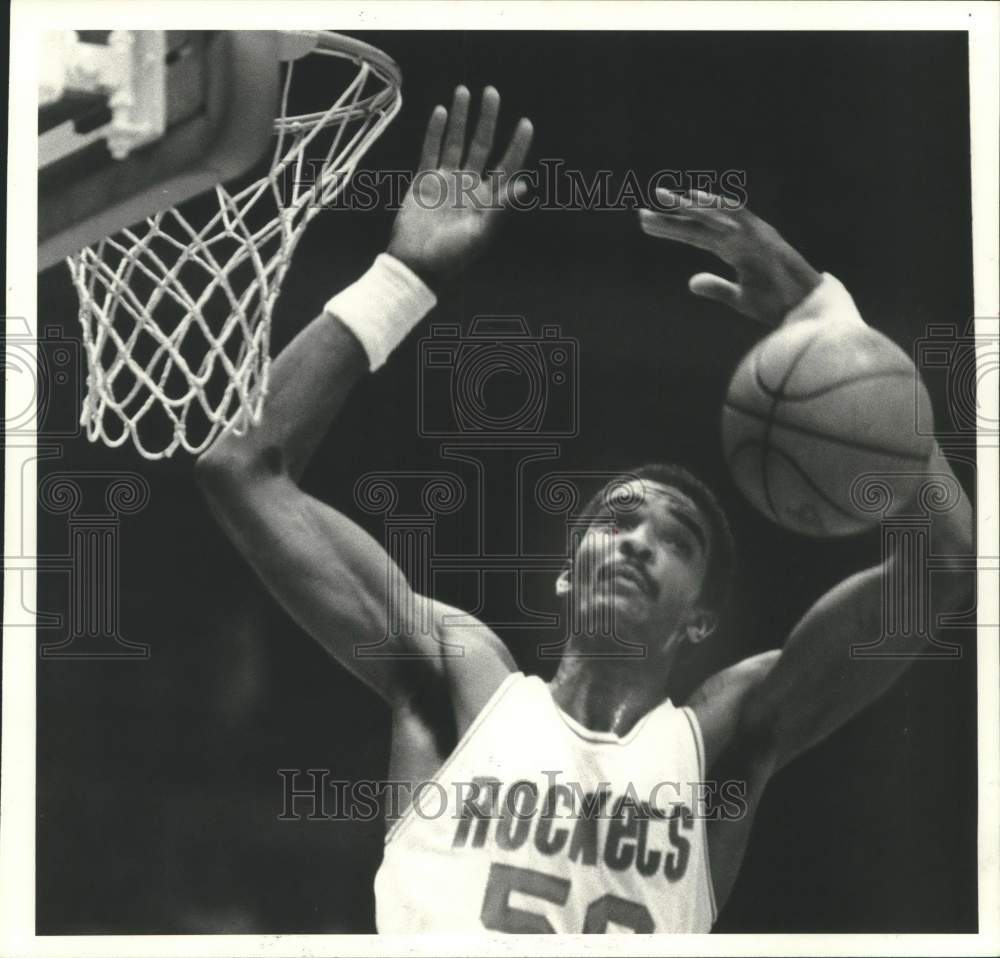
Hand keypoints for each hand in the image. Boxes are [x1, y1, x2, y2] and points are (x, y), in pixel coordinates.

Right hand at [387, 86, 532, 288]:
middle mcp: (469, 187)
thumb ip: (499, 207)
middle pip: (481, 146)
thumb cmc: (451, 256)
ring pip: (456, 142)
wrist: (415, 265)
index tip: (525, 122)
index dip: (517, 146)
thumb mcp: (480, 233)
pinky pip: (431, 151)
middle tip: (491, 91)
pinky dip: (435, 132)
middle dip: (487, 119)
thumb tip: (524, 185)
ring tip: (464, 90)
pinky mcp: (424, 182)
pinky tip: (441, 112)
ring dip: (461, 118)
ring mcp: (446, 182)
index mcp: (486, 201)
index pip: (506, 167)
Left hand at [639, 188, 822, 326]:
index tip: (645, 223)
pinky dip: (719, 207)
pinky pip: (739, 216)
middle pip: (699, 224)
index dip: (670, 229)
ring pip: (716, 214)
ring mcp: (752, 234)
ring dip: (690, 206)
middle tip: (642, 211)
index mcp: (733, 250)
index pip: (695, 236)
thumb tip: (690, 282)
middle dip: (672, 217)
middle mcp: (740, 237)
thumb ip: (716, 287)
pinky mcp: (764, 236)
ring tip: (664, 199)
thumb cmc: (778, 304)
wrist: (807, 311)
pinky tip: (696, 201)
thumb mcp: (739, 298)